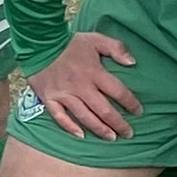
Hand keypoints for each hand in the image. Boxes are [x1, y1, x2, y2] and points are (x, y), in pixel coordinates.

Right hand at [25, 31, 142, 141]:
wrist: (38, 43)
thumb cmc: (69, 42)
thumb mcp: (96, 39)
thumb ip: (116, 48)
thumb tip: (132, 62)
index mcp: (94, 73)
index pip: (118, 92)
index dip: (131, 103)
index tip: (138, 111)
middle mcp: (81, 87)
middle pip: (104, 111)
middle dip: (118, 124)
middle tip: (128, 133)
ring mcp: (64, 94)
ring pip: (85, 117)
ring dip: (100, 129)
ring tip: (111, 137)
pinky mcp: (49, 98)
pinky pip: (60, 117)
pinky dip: (70, 127)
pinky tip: (81, 135)